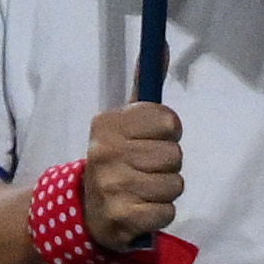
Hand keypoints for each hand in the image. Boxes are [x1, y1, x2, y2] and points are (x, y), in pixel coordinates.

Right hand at [70, 100, 185, 263]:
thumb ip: (145, 85)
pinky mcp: (122, 218)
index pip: (169, 121)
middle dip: (167, 165)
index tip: (150, 140)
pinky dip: (160, 213)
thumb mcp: (124, 122)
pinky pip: (168, 211)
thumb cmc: (117, 160)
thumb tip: (165, 45)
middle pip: (175, 155)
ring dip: (165, 190)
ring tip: (143, 190)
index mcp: (107, 124)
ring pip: (175, 184)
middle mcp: (105, 152)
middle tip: (144, 169)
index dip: (168, 133)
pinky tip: (141, 209)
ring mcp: (112, 187)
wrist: (87, 211)